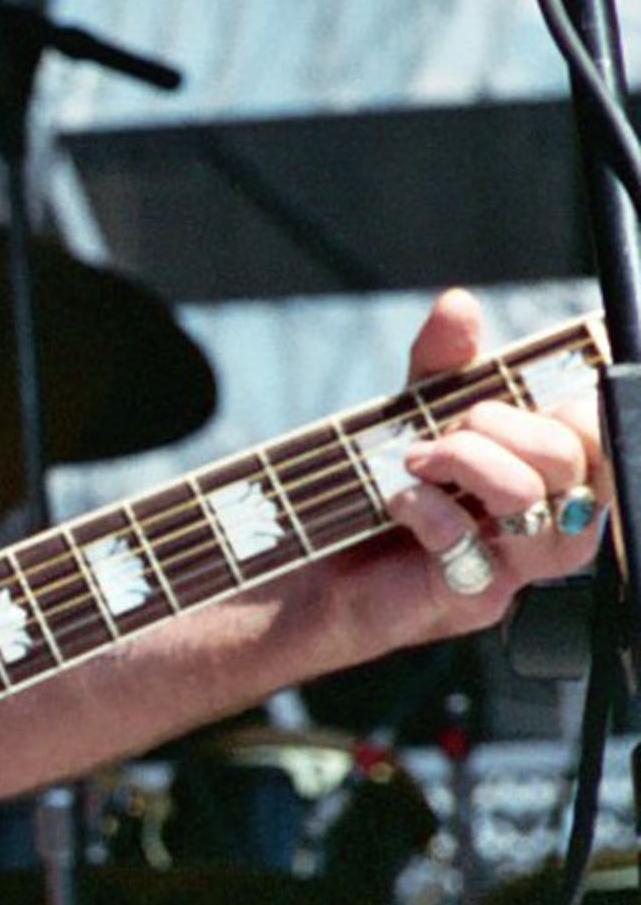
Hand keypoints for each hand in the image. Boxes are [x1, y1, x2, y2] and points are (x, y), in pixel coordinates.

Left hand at [375, 290, 610, 632]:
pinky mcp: (466, 599)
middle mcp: (543, 520)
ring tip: (417, 457)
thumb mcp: (409, 412)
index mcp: (546, 473)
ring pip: (541, 511)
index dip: (576, 411)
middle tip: (448, 428)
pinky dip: (432, 511)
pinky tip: (397, 499)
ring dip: (476, 466)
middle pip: (578, 467)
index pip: (601, 439)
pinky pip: (474, 552)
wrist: (303, 560)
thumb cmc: (369, 489)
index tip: (514, 395)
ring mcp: (511, 565)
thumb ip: (441, 363)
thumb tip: (459, 305)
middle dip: (509, 430)